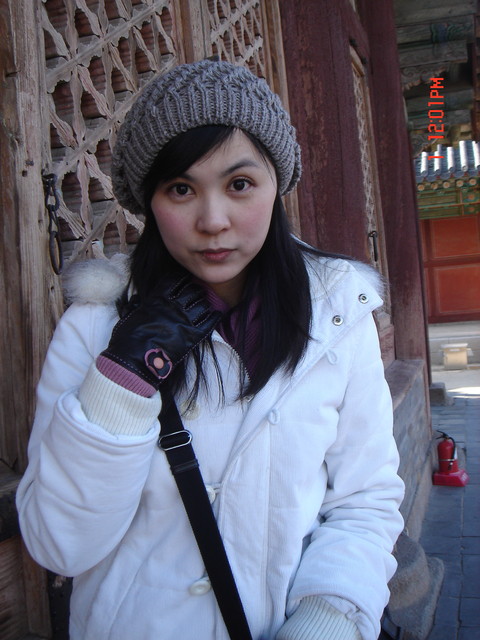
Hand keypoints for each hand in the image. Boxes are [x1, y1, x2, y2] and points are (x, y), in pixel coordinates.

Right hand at [100, 274, 221, 389]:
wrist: (135, 360)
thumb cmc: (128, 339)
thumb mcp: (130, 315)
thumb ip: (137, 305)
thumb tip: (138, 300)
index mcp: (158, 298)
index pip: (175, 280)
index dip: (181, 278)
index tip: (185, 279)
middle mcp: (174, 305)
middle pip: (192, 291)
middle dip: (195, 291)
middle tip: (197, 293)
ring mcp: (185, 320)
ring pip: (203, 305)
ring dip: (204, 304)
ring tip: (204, 306)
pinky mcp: (193, 335)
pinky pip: (210, 321)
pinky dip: (215, 316)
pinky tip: (217, 314)